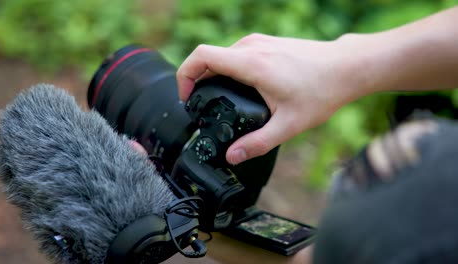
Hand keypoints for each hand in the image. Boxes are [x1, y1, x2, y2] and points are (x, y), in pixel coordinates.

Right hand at [176, 33, 364, 163]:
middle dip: (197, 81)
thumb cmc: (323, 91)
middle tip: (201, 106)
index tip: (187, 98)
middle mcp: (251, 47)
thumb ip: (257, 143)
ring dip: (213, 75)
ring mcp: (259, 42)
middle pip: (208, 57)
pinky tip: (240, 89)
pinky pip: (236, 53)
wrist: (348, 67)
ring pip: (222, 55)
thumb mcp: (288, 125)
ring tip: (220, 101)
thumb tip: (232, 156)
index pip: (201, 57)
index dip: (184, 75)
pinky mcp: (266, 43)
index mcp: (251, 64)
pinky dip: (228, 69)